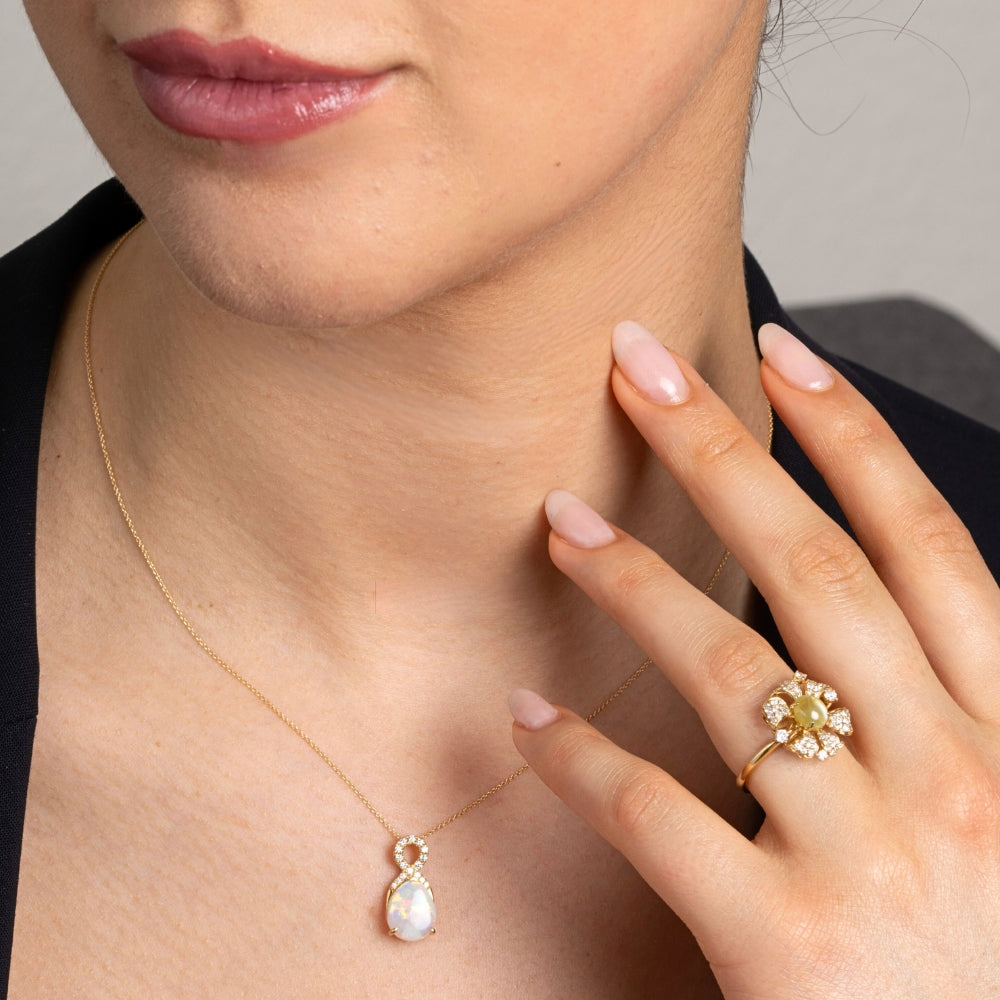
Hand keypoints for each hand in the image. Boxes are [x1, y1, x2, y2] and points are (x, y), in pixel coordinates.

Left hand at [509, 321, 999, 998]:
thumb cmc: (986, 960)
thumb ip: (949, 710)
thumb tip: (871, 616)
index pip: (925, 546)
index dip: (852, 437)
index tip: (779, 355)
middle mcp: (956, 778)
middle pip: (817, 572)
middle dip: (724, 454)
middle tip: (638, 371)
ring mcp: (874, 859)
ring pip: (733, 672)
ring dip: (635, 584)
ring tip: (558, 523)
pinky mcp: (790, 950)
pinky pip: (660, 819)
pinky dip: (584, 761)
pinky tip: (529, 719)